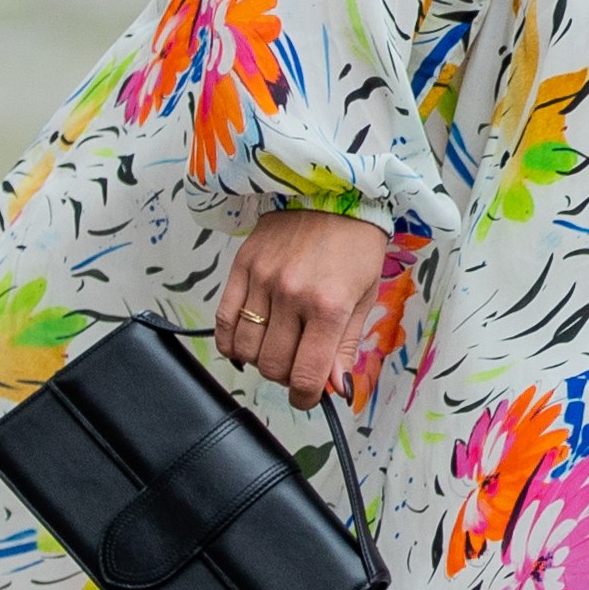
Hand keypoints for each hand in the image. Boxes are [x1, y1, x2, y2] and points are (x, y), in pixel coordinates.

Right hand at [221, 207, 393, 399]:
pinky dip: (231, 343)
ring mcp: (263, 280)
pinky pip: (224, 320)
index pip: (306, 375)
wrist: (334, 191)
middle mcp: (292, 295)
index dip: (305, 397)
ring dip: (260, 361)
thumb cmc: (356, 245)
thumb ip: (346, 346)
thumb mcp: (364, 297)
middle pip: (273, 367)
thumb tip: (334, 389)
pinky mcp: (242, 266)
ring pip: (246, 349)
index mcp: (329, 306)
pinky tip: (245, 346)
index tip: (308, 397)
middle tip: (297, 367)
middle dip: (285, 378)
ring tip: (277, 350)